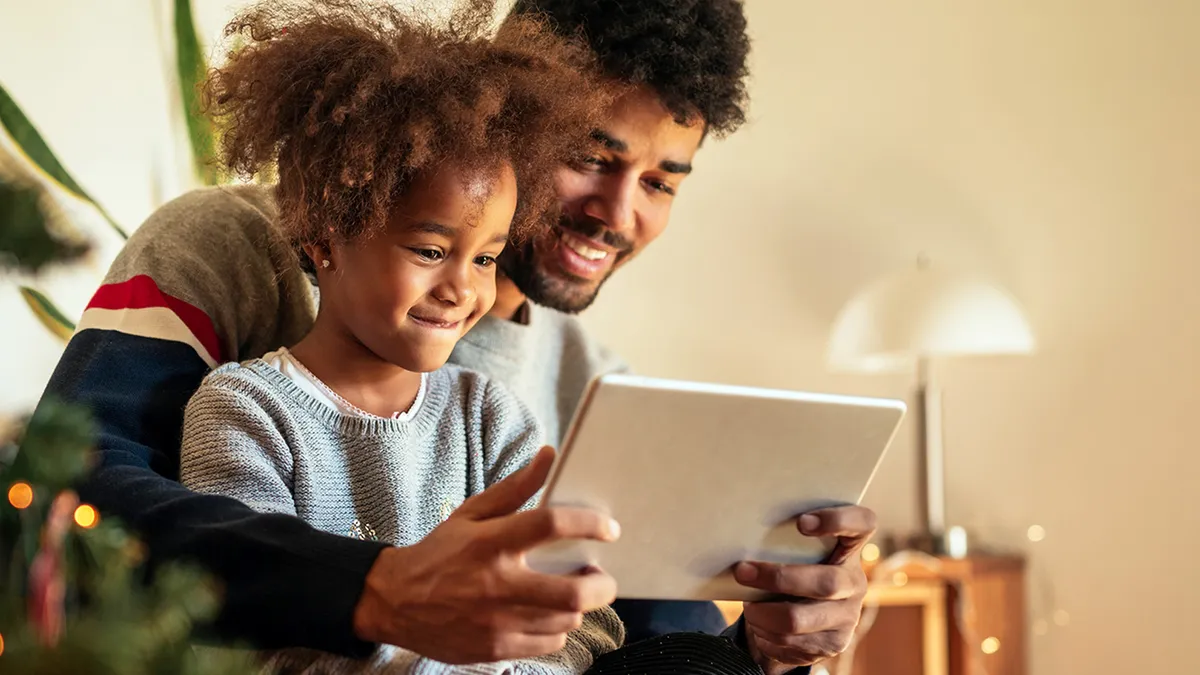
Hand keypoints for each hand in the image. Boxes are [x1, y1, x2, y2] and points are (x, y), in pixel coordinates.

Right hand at [352, 446, 619, 663]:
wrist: (394, 602)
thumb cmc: (440, 553)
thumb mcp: (472, 512)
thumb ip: (516, 487)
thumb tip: (550, 454)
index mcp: (491, 542)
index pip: (551, 525)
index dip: (589, 524)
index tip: (609, 529)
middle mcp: (497, 583)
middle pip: (571, 592)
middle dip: (601, 585)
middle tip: (602, 576)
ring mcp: (497, 621)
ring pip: (565, 621)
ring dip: (578, 607)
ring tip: (573, 593)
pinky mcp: (495, 649)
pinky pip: (548, 644)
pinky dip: (557, 629)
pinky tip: (548, 615)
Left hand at [733, 505, 875, 674]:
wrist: (797, 623)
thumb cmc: (789, 572)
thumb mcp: (792, 555)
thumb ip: (783, 544)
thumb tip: (742, 539)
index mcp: (848, 549)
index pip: (863, 524)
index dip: (838, 520)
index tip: (801, 522)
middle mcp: (854, 582)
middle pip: (825, 583)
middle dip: (778, 578)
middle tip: (742, 572)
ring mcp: (848, 616)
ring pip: (799, 619)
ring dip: (764, 614)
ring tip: (748, 608)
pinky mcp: (835, 644)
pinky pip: (793, 642)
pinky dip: (767, 634)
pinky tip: (760, 626)